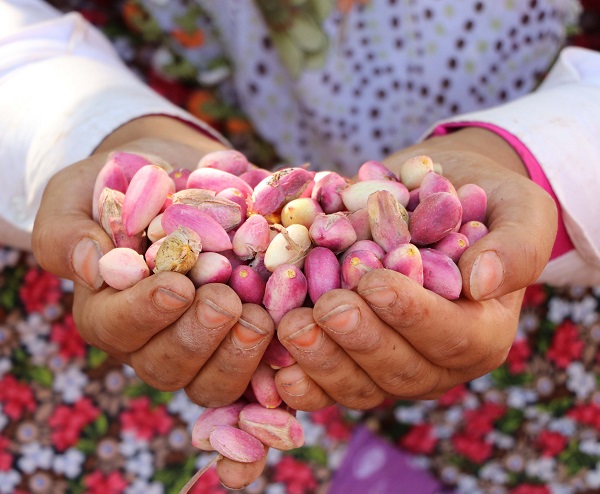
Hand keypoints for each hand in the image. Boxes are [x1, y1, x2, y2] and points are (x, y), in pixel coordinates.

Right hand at [32, 116, 274, 407]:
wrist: (181, 178)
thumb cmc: (126, 184)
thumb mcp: (82, 192)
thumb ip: (69, 228)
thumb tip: (89, 265)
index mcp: (108, 309)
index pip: (117, 326)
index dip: (146, 312)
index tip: (177, 286)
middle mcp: (151, 339)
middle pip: (167, 365)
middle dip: (198, 337)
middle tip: (226, 302)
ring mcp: (199, 347)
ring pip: (212, 381)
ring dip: (238, 356)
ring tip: (261, 318)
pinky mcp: (239, 343)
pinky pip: (258, 372)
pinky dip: (276, 360)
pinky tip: (293, 334)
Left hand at [274, 127, 557, 409]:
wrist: (430, 195)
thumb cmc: (478, 199)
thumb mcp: (519, 208)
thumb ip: (515, 245)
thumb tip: (483, 281)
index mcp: (482, 331)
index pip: (451, 336)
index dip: (412, 315)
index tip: (374, 283)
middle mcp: (437, 361)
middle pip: (400, 369)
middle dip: (359, 341)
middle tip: (325, 308)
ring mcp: (392, 366)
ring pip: (359, 384)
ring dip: (322, 361)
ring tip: (291, 326)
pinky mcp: (354, 361)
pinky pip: (329, 384)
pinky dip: (302, 381)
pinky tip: (275, 369)